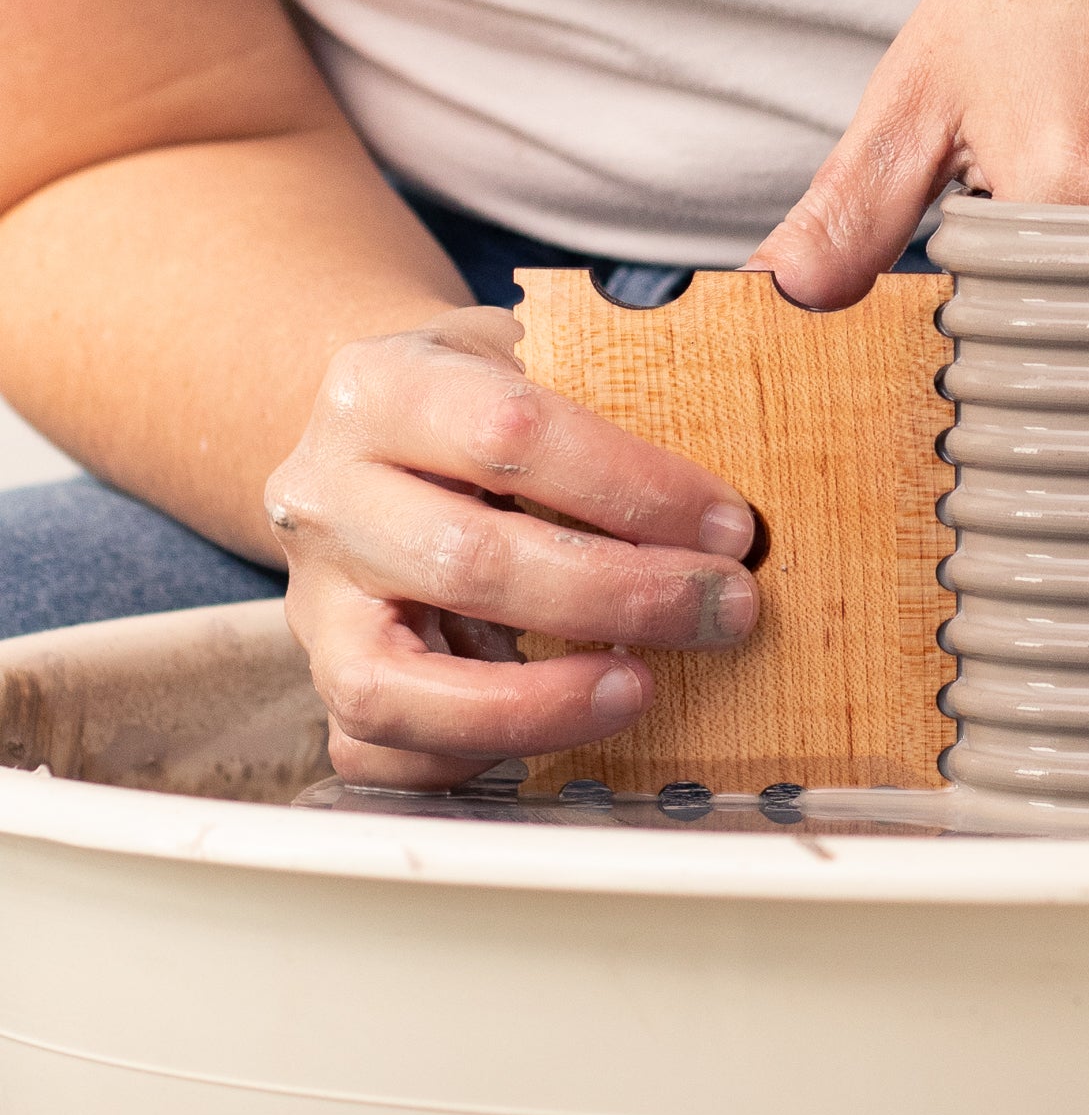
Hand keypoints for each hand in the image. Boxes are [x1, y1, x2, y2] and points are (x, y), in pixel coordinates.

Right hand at [268, 307, 760, 789]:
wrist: (373, 433)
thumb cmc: (482, 402)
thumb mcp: (531, 356)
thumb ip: (616, 386)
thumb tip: (747, 456)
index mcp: (380, 389)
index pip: (511, 435)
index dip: (633, 486)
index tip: (726, 524)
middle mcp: (327, 495)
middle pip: (470, 563)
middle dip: (620, 597)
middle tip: (722, 610)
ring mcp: (315, 600)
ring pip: (396, 686)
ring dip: (538, 703)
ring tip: (641, 691)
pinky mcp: (327, 677)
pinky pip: (383, 755)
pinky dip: (477, 759)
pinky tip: (567, 731)